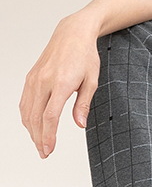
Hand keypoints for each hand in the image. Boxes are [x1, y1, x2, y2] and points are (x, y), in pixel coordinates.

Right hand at [19, 17, 99, 158]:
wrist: (72, 34)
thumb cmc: (85, 56)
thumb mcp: (92, 80)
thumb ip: (83, 104)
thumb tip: (80, 125)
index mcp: (61, 83)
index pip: (49, 117)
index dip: (48, 136)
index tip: (49, 150)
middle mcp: (43, 82)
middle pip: (36, 118)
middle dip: (39, 138)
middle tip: (44, 153)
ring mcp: (34, 79)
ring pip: (27, 112)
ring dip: (32, 130)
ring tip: (40, 143)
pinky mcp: (30, 78)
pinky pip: (24, 102)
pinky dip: (27, 117)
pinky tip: (33, 125)